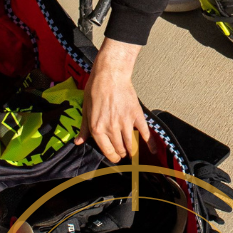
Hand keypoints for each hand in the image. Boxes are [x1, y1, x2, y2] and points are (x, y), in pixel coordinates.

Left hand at [75, 38, 151, 162]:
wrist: (110, 75)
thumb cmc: (95, 89)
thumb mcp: (85, 110)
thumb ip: (84, 129)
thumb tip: (78, 142)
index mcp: (97, 129)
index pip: (107, 150)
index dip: (112, 156)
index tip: (115, 157)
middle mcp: (111, 128)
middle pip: (119, 149)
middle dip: (121, 154)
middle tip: (122, 154)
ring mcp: (125, 122)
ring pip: (131, 144)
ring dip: (132, 151)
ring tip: (131, 152)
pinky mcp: (136, 115)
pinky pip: (145, 133)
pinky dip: (150, 144)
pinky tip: (153, 151)